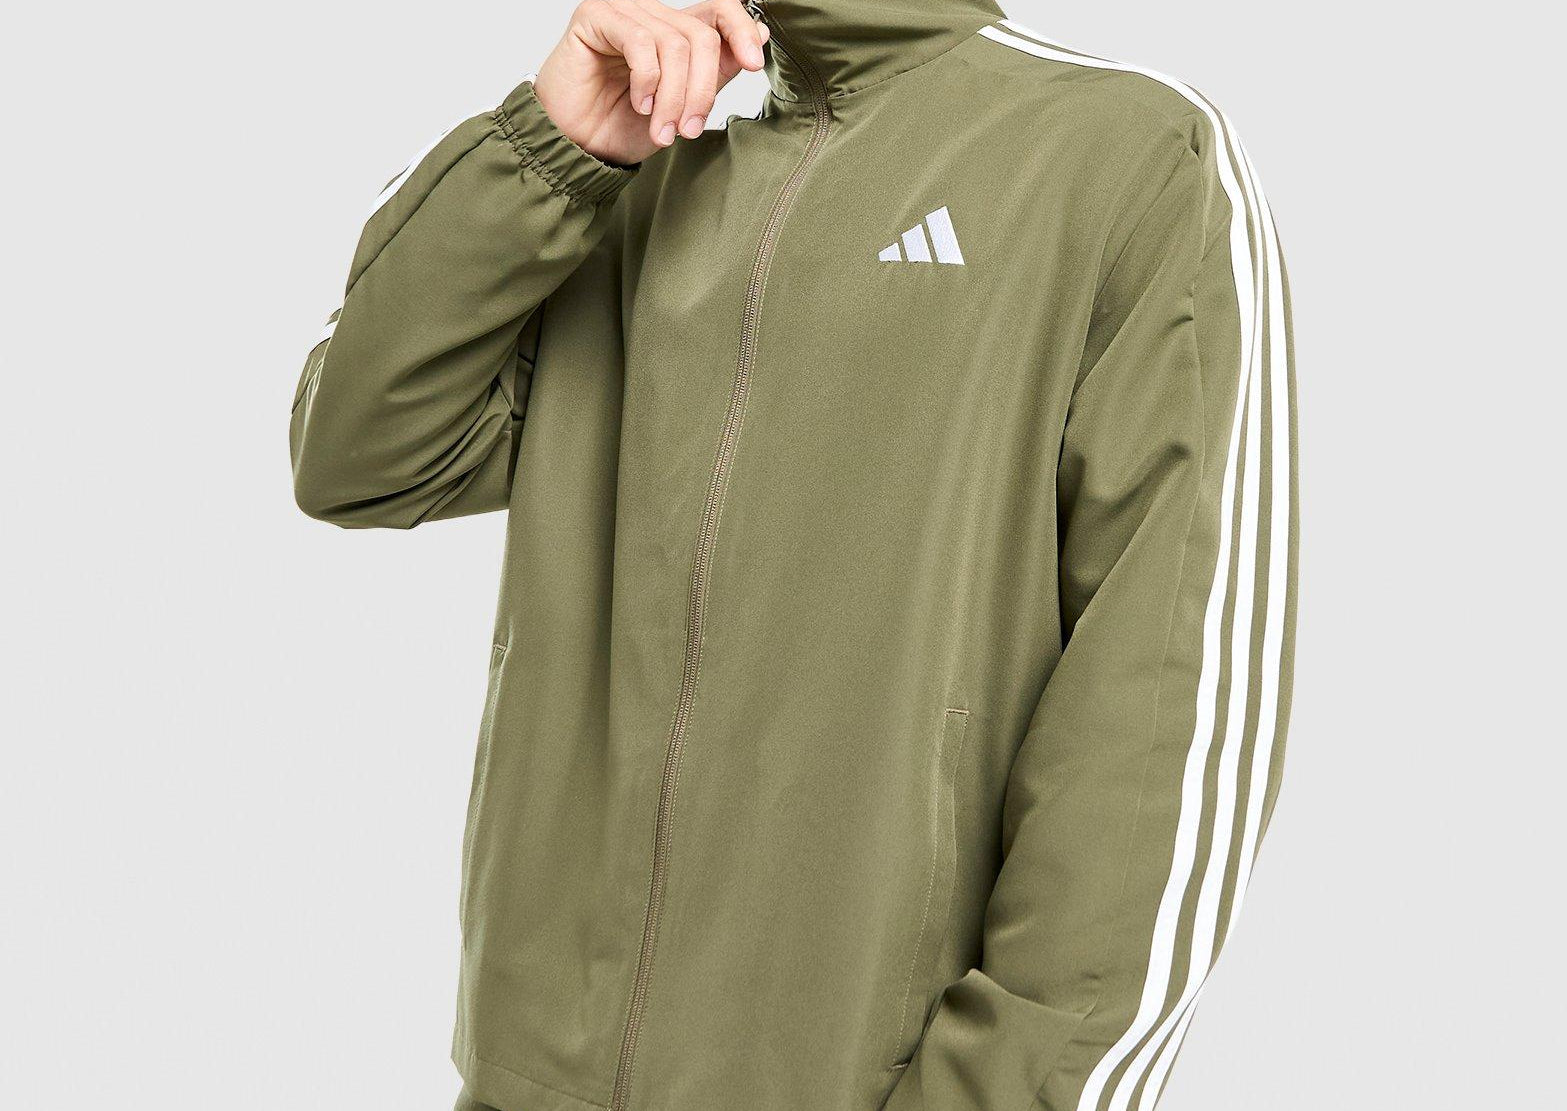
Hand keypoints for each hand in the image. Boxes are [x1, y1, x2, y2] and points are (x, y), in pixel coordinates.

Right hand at [533, 0, 770, 166]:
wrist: (578, 146)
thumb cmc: (622, 127)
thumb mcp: (683, 105)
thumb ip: (716, 72)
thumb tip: (759, 34)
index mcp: (672, 29)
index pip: (719, 10)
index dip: (741, 31)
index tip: (753, 65)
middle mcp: (650, 13)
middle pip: (701, 36)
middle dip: (701, 90)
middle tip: (688, 130)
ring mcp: (622, 10)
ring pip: (675, 45)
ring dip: (673, 97)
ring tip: (662, 130)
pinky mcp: (596, 16)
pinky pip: (642, 44)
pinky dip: (648, 81)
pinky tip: (639, 104)